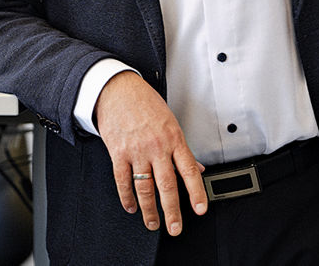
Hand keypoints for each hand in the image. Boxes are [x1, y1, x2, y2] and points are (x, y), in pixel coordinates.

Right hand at [95, 70, 207, 234]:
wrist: (118, 90)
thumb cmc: (146, 104)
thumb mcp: (171, 122)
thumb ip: (182, 149)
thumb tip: (197, 169)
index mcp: (174, 139)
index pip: (189, 170)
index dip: (196, 192)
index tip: (200, 209)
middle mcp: (157, 147)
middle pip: (167, 185)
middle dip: (172, 211)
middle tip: (175, 228)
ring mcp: (137, 151)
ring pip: (145, 187)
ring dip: (149, 209)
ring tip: (153, 223)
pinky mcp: (118, 153)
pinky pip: (123, 180)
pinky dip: (127, 197)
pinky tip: (131, 207)